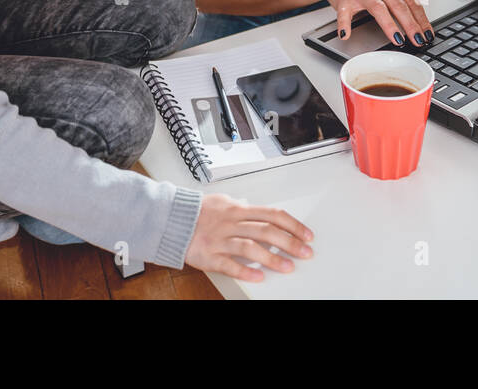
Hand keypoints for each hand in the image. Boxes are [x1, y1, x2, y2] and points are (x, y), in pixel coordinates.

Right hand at [184, 193, 314, 281]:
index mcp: (238, 209)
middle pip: (266, 231)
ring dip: (272, 258)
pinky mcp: (209, 255)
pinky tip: (259, 276)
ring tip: (288, 267)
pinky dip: (245, 270)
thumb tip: (256, 208)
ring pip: (250, 247)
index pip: (272, 214)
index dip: (292, 224)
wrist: (170, 219)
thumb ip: (241, 206)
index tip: (306, 235)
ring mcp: (220, 239)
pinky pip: (229, 264)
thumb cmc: (197, 211)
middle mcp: (232, 223)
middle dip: (289, 242)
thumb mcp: (222, 201)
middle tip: (305, 252)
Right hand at [308, 0, 442, 45]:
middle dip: (411, 24)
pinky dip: (345, 24)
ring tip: (399, 40)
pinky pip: (344, 13)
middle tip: (419, 40)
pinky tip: (347, 35)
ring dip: (389, 26)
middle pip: (398, 4)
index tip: (428, 33)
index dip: (421, 17)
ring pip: (378, 8)